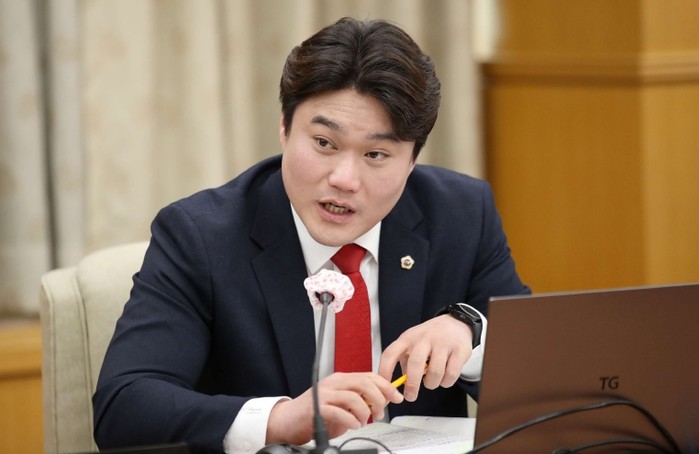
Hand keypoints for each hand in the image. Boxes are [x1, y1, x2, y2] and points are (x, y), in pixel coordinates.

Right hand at [265, 372, 403, 444]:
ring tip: (362, 422)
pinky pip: (340, 412)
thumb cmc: (315, 414)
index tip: (396, 397)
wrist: (287, 421)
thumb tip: (381, 402)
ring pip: (354, 397)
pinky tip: (352, 425)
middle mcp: (333, 383)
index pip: (369, 376)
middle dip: (378, 399)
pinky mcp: (316, 408)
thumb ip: (359, 401)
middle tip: (379, 413)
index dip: (386, 386)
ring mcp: (324, 394)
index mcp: (340, 379)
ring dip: (364, 413)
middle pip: (364, 383)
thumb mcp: (341, 405)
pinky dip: (351, 420)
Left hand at [378, 315, 472, 401]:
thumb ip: (404, 361)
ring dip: (431, 384)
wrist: (455, 323)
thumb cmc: (430, 338)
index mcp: (408, 338)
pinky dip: (446, 382)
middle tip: (411, 396)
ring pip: (435, 372)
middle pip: (415, 364)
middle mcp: (424, 339)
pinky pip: (451, 374)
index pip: (390, 354)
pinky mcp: (459, 350)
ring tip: (431, 381)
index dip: (384, 371)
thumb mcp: (412, 344)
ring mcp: (442, 343)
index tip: (384, 388)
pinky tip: (444, 378)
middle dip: (412, 385)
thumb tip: (398, 384)